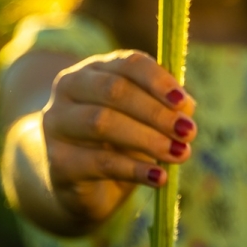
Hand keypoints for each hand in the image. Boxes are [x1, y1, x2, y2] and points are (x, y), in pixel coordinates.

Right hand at [40, 50, 196, 224]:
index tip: (184, 102)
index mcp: (94, 69)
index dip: (157, 81)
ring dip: (147, 138)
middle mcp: (69, 88)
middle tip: (189, 132)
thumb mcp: (142, 120)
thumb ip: (164, 108)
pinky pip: (99, 162)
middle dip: (156, 112)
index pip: (127, 63)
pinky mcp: (57, 161)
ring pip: (102, 122)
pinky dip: (135, 170)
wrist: (76, 183)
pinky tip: (159, 177)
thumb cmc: (116, 142)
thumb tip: (187, 107)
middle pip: (114, 90)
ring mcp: (57, 123)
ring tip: (179, 154)